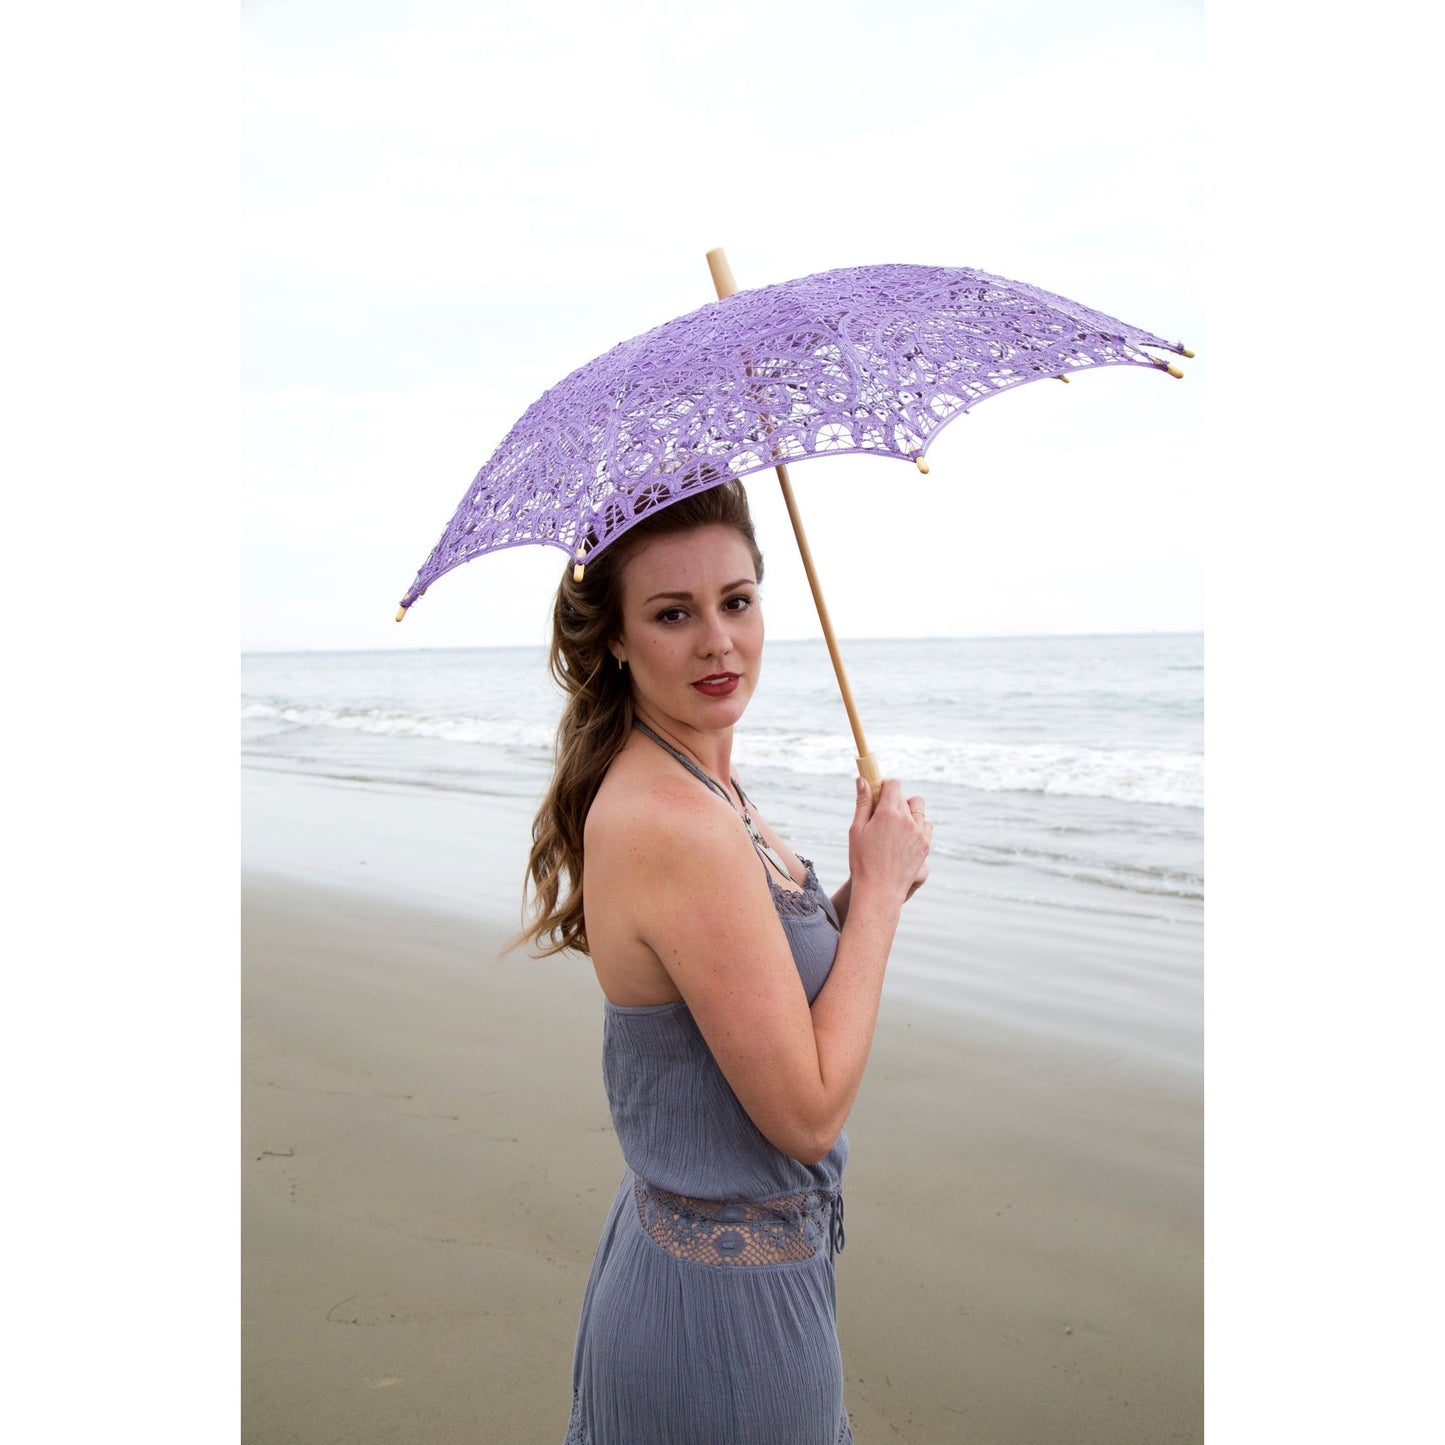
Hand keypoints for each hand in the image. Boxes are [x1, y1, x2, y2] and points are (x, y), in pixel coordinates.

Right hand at [848, 778, 931, 907]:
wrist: (879, 890)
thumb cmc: (862, 860)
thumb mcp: (856, 830)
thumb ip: (863, 803)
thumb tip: (863, 780)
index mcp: (888, 813)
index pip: (893, 784)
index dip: (885, 786)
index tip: (879, 793)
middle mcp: (907, 820)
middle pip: (904, 796)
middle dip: (894, 800)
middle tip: (882, 814)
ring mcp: (919, 832)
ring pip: (919, 808)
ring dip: (909, 810)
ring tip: (896, 825)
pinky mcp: (925, 844)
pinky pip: (926, 824)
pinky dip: (918, 825)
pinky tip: (905, 835)